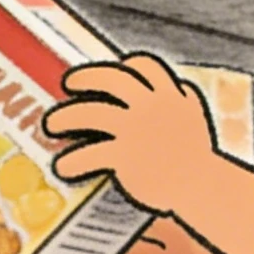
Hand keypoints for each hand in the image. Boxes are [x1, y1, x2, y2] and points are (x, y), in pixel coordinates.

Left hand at [44, 54, 216, 215]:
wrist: (202, 186)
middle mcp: (149, 105)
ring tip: (52, 125)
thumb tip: (181, 89)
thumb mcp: (194, 119)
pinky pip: (88, 154)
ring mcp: (134, 129)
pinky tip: (63, 166)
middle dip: (85, 77)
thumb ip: (184, 101)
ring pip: (88, 113)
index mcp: (169, 94)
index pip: (144, 66)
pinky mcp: (124, 155)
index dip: (125, 66)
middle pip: (108, 79)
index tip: (113, 70)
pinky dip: (71, 161)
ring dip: (64, 117)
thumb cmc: (198, 157)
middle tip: (69, 84)